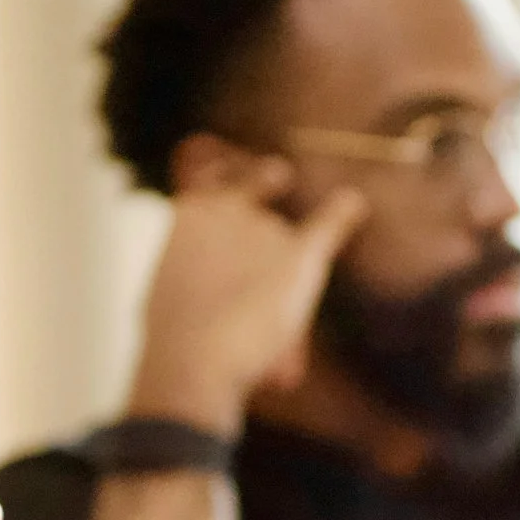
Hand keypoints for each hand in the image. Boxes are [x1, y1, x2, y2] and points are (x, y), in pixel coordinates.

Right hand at [127, 156, 367, 435]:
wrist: (196, 352)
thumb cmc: (176, 337)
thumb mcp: (167, 295)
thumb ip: (188, 275)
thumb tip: (205, 286)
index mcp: (188, 215)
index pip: (208, 181)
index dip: (220, 175)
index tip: (224, 167)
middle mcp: (228, 210)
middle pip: (252, 186)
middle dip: (263, 180)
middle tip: (279, 176)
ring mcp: (265, 229)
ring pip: (281, 238)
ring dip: (279, 259)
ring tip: (266, 269)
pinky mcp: (299, 254)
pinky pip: (329, 222)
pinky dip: (342, 212)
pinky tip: (352, 204)